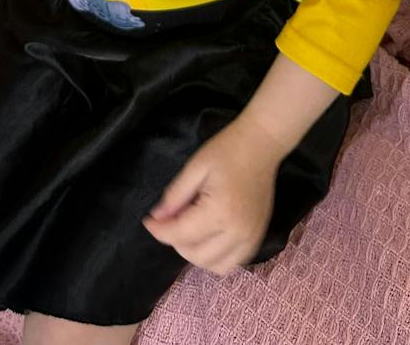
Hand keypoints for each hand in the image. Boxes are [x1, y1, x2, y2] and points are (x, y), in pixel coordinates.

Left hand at [142, 119, 279, 275]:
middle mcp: (237, 232)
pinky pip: (233, 263)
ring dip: (197, 254)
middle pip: (197, 256)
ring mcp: (251, 238)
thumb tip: (157, 218)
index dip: (160, 231)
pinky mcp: (258, 238)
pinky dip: (216, 257)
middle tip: (171, 221)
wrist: (261, 144)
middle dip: (177, 242)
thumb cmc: (227, 150)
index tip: (148, 222)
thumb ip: (175, 195)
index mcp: (220, 212)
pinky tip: (208, 238)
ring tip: (189, 231)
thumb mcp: (195, 166)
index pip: (182, 235)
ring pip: (216, 266)